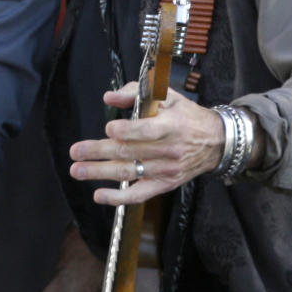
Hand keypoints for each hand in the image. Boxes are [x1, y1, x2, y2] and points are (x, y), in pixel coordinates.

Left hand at [69, 84, 224, 204]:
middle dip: (98, 152)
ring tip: (77, 170)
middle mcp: (168, 150)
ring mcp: (165, 170)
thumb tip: (108, 97)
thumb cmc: (187, 115)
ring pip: (129, 173)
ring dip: (100, 173)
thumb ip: (135, 93)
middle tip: (75, 152)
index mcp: (170, 125)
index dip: (126, 131)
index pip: (146, 131)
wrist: (216, 142)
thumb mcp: (167, 96)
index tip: (109, 128)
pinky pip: (139, 194)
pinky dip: (118, 198)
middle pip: (129, 153)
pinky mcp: (164, 184)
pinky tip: (99, 195)